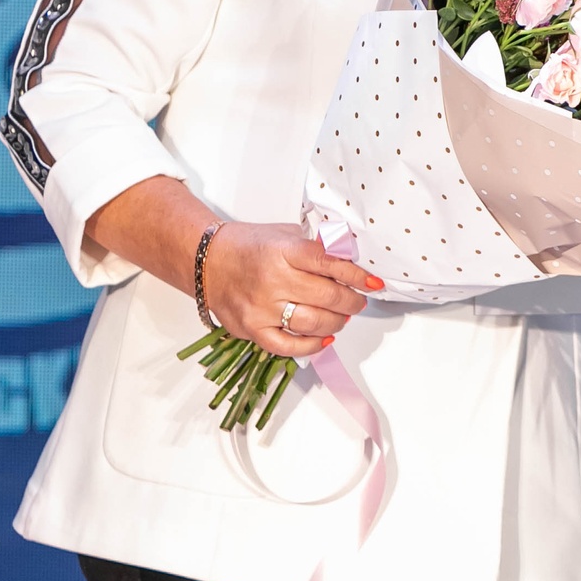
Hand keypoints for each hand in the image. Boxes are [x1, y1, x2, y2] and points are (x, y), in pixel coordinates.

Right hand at [202, 221, 382, 356]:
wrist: (207, 260)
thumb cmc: (249, 246)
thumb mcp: (286, 234)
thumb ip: (317, 247)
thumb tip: (350, 259)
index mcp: (284, 251)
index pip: (330, 264)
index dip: (357, 276)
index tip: (373, 282)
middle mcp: (273, 280)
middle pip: (328, 297)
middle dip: (352, 301)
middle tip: (358, 300)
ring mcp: (261, 307)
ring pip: (313, 323)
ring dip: (337, 322)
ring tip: (341, 316)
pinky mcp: (252, 329)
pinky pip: (288, 346)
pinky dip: (312, 346)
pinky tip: (324, 338)